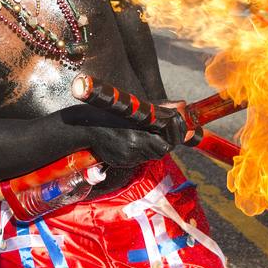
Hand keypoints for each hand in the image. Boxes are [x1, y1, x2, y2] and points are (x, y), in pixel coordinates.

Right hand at [61, 103, 185, 164]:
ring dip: (150, 148)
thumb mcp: (136, 107)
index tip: (170, 133)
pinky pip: (137, 160)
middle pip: (160, 152)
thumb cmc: (114, 113)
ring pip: (149, 156)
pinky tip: (128, 142)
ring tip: (140, 136)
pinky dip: (138, 152)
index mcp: (139, 135)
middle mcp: (133, 148)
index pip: (166, 146)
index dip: (171, 140)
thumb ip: (160, 108)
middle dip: (162, 144)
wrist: (86, 125)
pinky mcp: (120, 161)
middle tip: (156, 134)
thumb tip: (181, 105)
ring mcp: (126, 157)